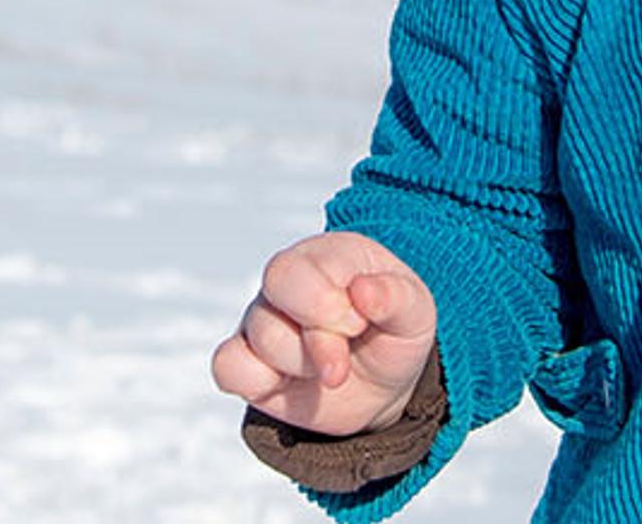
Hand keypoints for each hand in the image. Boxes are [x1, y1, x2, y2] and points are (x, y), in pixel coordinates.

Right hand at [209, 232, 436, 437]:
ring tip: (330, 372)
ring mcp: (263, 319)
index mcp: (328, 256)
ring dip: (301, 366)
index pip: (302, 268)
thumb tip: (363, 290)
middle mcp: (289, 281)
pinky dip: (255, 380)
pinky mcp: (248, 360)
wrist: (382, 385)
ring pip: (258, 337)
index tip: (360, 326)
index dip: (328, 306)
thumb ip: (397, 298)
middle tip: (341, 364)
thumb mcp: (415, 315)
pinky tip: (287, 384)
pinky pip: (226, 365)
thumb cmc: (394, 335)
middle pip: (274, 287)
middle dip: (313, 338)